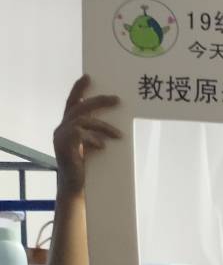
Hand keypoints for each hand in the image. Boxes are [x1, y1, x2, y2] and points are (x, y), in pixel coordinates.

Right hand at [53, 76, 121, 195]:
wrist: (75, 188)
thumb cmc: (87, 168)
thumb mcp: (92, 147)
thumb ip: (97, 134)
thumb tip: (118, 128)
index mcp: (68, 126)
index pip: (73, 102)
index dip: (79, 89)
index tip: (89, 76)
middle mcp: (62, 128)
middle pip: (79, 106)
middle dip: (98, 101)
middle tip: (117, 99)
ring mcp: (61, 136)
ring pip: (82, 120)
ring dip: (103, 126)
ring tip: (119, 135)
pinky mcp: (63, 146)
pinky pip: (79, 135)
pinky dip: (93, 139)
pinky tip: (103, 146)